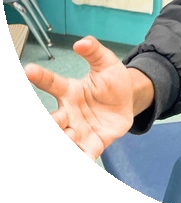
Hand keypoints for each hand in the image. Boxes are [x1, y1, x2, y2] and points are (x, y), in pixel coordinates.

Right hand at [24, 36, 135, 161]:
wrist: (129, 99)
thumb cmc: (112, 81)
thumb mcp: (107, 63)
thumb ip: (94, 52)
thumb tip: (82, 42)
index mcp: (70, 92)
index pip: (52, 84)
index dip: (40, 77)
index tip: (29, 70)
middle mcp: (70, 113)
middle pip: (52, 121)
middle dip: (48, 123)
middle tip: (50, 121)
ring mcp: (80, 130)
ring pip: (64, 139)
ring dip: (62, 140)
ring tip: (64, 138)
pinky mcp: (94, 143)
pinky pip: (85, 154)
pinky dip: (82, 159)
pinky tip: (84, 160)